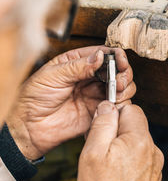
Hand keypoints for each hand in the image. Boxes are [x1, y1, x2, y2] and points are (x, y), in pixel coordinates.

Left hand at [6, 46, 135, 159]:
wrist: (29, 127)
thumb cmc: (34, 97)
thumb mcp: (53, 75)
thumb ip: (78, 66)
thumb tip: (100, 56)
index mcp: (77, 63)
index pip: (102, 53)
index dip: (115, 56)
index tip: (121, 61)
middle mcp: (89, 77)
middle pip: (116, 69)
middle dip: (123, 72)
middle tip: (119, 79)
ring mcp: (94, 94)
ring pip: (121, 86)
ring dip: (125, 87)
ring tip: (116, 91)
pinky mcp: (97, 111)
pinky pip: (117, 105)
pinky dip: (121, 103)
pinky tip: (113, 103)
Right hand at [77, 101, 163, 180]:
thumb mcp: (93, 154)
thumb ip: (102, 125)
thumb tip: (107, 107)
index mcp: (139, 140)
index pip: (130, 108)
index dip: (113, 113)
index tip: (103, 125)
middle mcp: (151, 149)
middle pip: (133, 124)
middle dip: (115, 130)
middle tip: (100, 146)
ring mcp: (154, 163)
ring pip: (135, 140)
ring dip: (120, 144)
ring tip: (107, 162)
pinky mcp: (152, 174)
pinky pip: (139, 155)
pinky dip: (127, 157)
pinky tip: (116, 171)